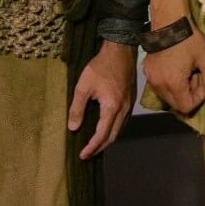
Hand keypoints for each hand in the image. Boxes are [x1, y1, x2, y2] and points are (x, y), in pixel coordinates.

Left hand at [69, 41, 135, 158]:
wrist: (120, 50)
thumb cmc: (100, 66)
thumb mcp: (83, 86)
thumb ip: (77, 108)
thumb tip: (73, 128)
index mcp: (112, 107)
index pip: (102, 134)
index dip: (92, 147)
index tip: (82, 155)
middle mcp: (124, 109)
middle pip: (114, 135)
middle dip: (101, 147)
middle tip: (88, 154)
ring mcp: (129, 104)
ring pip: (120, 129)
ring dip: (109, 139)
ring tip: (96, 144)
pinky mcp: (131, 99)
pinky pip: (123, 121)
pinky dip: (114, 129)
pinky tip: (107, 128)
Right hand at [143, 24, 204, 114]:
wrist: (170, 22)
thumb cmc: (190, 39)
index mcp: (174, 83)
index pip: (186, 106)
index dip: (198, 98)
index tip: (202, 82)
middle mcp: (159, 84)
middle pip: (175, 104)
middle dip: (188, 94)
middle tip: (195, 76)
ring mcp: (151, 78)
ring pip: (166, 96)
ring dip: (179, 89)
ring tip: (186, 71)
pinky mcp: (147, 72)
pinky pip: (159, 86)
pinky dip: (169, 83)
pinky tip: (176, 68)